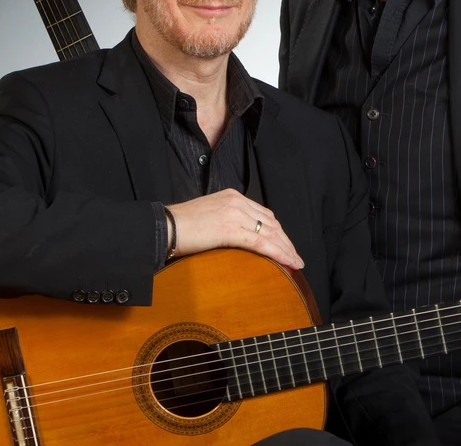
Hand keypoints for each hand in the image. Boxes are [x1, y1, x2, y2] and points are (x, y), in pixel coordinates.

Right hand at [167, 189, 304, 268]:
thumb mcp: (209, 216)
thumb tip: (238, 239)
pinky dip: (278, 253)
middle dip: (286, 241)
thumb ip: (226, 221)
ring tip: (295, 263)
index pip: (264, 214)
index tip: (286, 245)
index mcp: (232, 196)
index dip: (279, 232)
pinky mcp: (230, 229)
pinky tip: (288, 262)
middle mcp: (237, 201)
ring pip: (270, 233)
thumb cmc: (180, 226)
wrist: (164, 226)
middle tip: (296, 257)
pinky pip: (261, 242)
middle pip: (271, 223)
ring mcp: (234, 213)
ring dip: (286, 249)